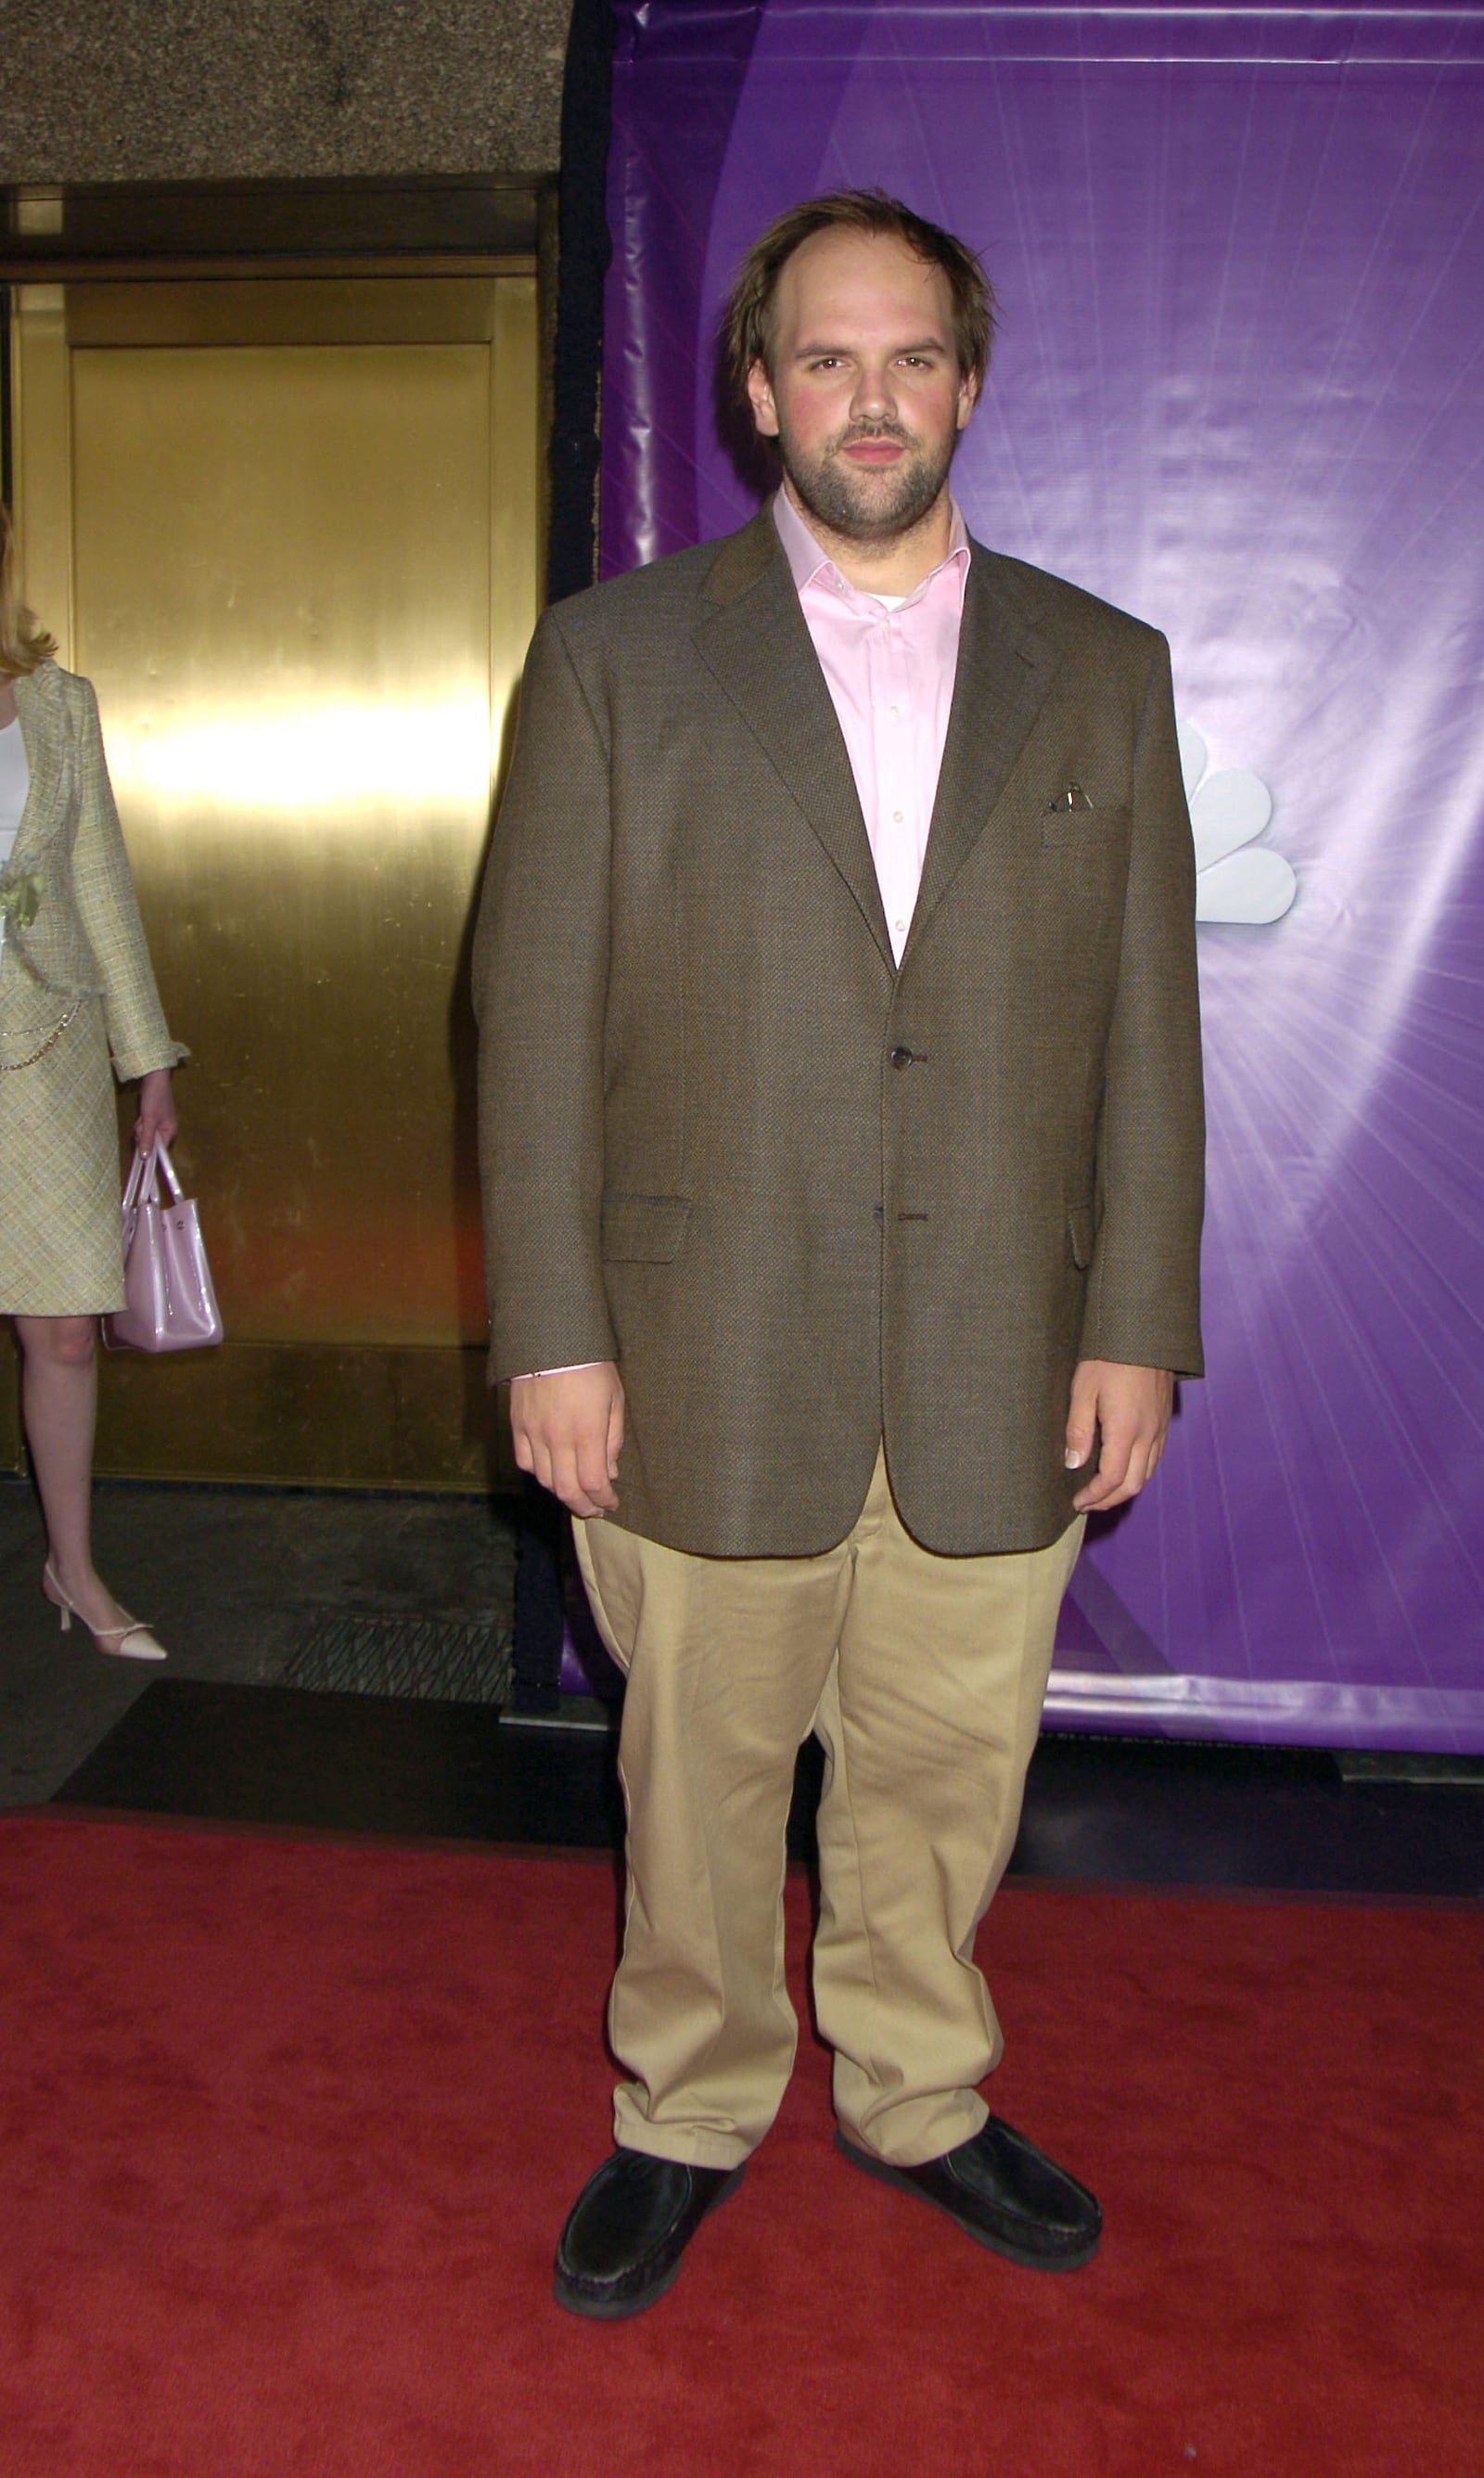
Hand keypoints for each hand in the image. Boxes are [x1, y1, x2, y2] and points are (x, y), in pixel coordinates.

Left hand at [133, 1069, 177, 1154]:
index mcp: (170, 1132)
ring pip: (145, 1135)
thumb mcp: (149, 1120)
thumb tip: (145, 1158)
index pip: (160, 1150)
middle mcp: (167, 1130)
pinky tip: (141, 1115)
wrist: (154, 1079)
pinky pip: (145, 1128)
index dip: (150, 1150)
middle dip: (142, 1135)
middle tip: (141, 1124)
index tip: (140, 1151)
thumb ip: (146, 1139)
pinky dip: (141, 1124)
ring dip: (140, 1128)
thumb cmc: (154, 1099)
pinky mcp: (153, 1120)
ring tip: (141, 1117)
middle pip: (151, 1143)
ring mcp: (160, 1125)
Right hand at [510, 1361, 624, 1516]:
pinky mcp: (517, 1425)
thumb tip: (609, 1472)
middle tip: (594, 1509)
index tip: (611, 1503)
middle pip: (567, 1489)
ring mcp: (534, 1433)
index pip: (593, 1483)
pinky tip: (550, 1470)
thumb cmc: (590, 1366)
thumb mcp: (614, 1398)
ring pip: (544, 1479)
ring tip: (575, 1491)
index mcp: (587, 1432)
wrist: (550, 1338)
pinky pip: (524, 1461)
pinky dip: (538, 1472)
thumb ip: (612, 1438)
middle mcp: (558, 1438)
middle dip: (583, 1505)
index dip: (603, 1500)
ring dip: (562, 1491)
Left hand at [1064, 1360, 1172, 1512]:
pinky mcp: (1164, 1420)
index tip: (1077, 1501)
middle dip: (1109, 1500)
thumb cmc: (1108, 1357)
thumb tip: (1073, 1464)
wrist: (1143, 1332)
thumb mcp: (1083, 1390)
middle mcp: (1147, 1435)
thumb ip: (1078, 1430)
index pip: (1111, 1479)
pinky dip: (1139, 1473)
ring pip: (1147, 1474)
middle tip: (1087, 1504)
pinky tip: (1123, 1469)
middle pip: (1133, 1484)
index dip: (1094, 1496)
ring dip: (1125, 1489)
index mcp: (1125, 1430)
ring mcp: (1159, 1428)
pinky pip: (1155, 1458)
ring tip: (1102, 1493)